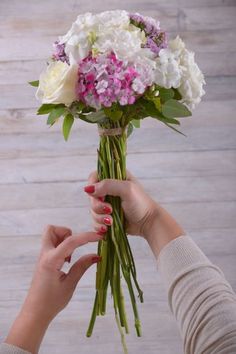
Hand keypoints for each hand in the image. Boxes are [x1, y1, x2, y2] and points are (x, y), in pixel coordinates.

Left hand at [5, 225, 102, 353]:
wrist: (35, 313)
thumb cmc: (51, 302)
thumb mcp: (70, 284)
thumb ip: (82, 267)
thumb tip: (96, 255)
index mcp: (51, 261)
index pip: (70, 241)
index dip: (87, 237)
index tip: (100, 237)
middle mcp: (45, 255)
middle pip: (52, 229)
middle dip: (67, 232)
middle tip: (76, 247)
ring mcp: (43, 257)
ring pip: (52, 235)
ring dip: (64, 239)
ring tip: (71, 257)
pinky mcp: (44, 260)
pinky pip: (53, 245)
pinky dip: (62, 247)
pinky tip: (67, 261)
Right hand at [84, 171, 158, 238]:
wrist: (149, 223)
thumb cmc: (141, 203)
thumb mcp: (127, 189)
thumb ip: (108, 185)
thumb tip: (88, 189)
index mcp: (114, 178)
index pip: (94, 177)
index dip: (92, 186)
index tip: (99, 195)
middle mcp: (109, 190)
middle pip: (91, 196)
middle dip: (97, 206)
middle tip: (109, 210)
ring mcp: (107, 204)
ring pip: (92, 210)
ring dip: (99, 217)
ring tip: (111, 221)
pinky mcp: (107, 217)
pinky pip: (95, 221)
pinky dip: (99, 225)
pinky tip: (107, 228)